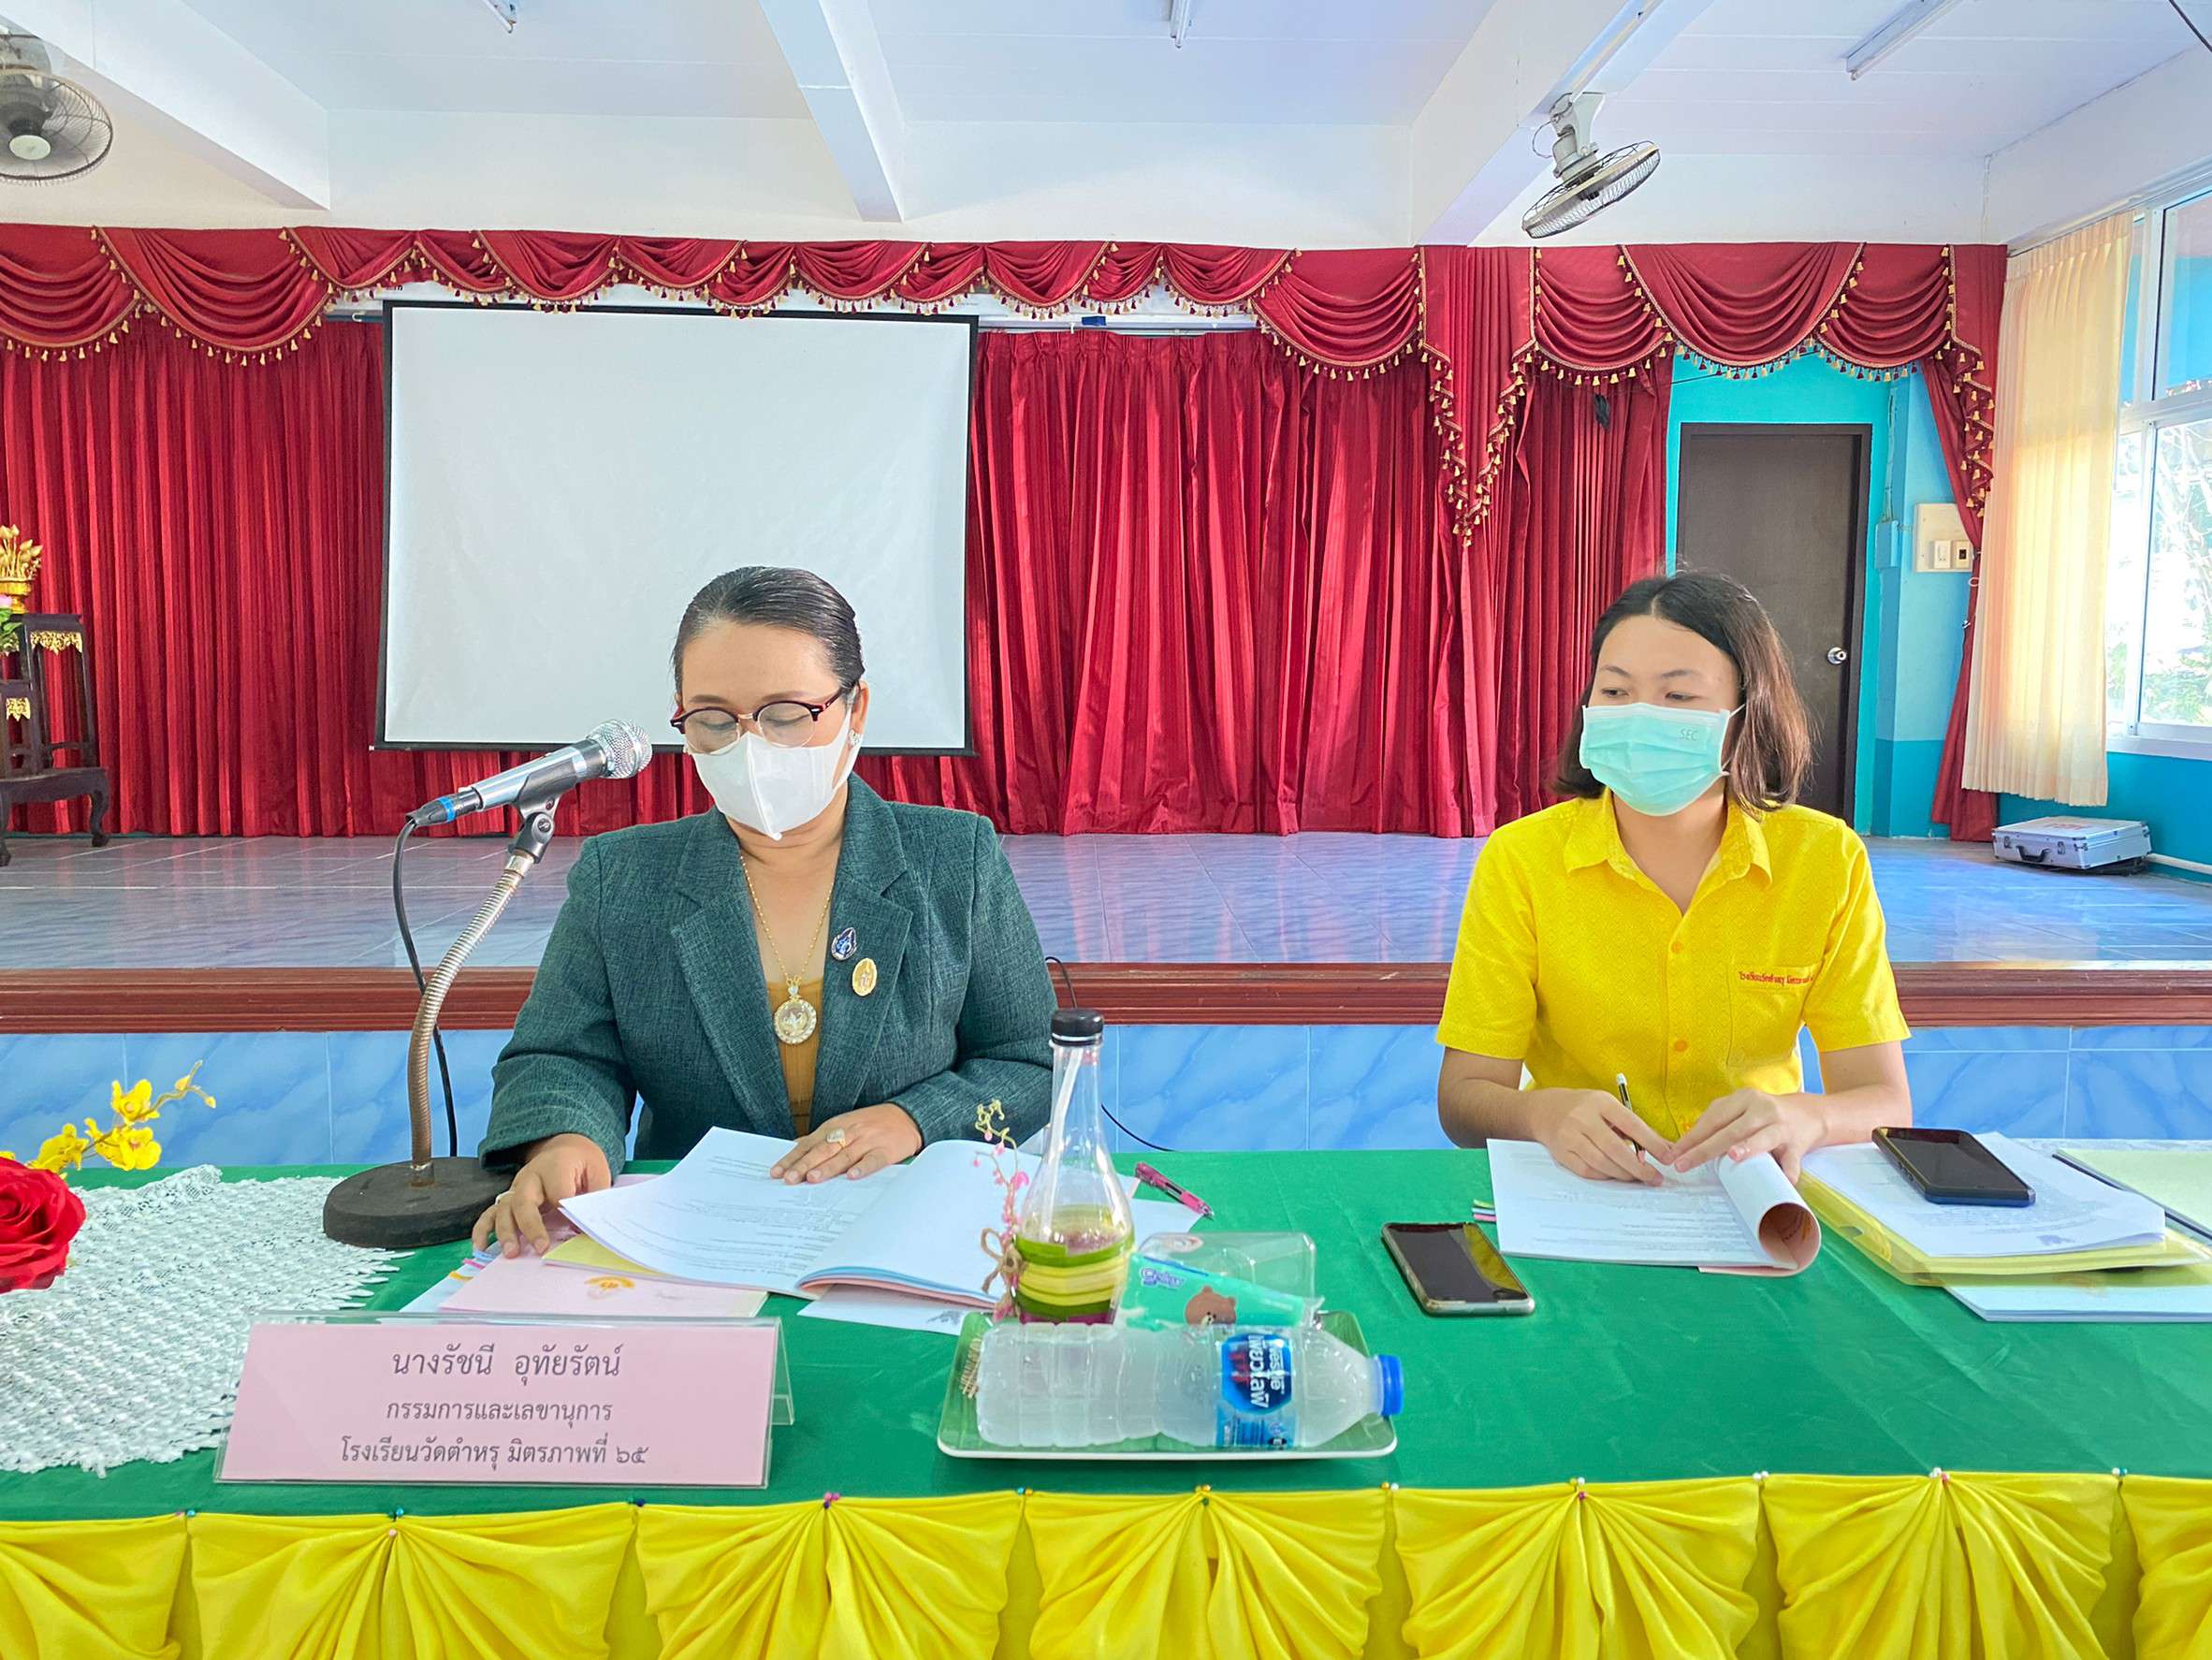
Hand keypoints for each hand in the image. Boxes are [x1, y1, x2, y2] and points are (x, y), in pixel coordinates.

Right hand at [471, 1132, 609, 1256]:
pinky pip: (490, 1212)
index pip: (557, 1191)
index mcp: (555, 1166)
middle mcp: (531, 1176)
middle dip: (531, 1226)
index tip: (575, 1228)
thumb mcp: (598, 1172)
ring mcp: (516, 1187)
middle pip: (524, 1200)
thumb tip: (584, 1226)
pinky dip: (482, 1229)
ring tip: (512, 1253)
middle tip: (541, 1248)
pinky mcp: (508, 1198)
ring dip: (506, 1231)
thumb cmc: (582, 1162)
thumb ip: (594, 1196)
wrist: (564, 1148)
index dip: (565, 1210)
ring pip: (504, 1208)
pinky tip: (481, 1246)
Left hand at [770, 1104, 921, 1183]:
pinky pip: (873, 1159)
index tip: (777, 1172)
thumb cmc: (871, 1124)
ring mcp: (868, 1140)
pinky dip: (863, 1167)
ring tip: (813, 1178)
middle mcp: (849, 1132)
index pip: (809, 1144)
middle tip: (789, 1179)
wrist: (907, 1116)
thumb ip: (822, 1139)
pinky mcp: (886, 1149)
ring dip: (828, 1167)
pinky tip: (852, 1176)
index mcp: (836, 1126)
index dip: (793, 1158)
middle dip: (804, 1164)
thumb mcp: (844, 1126)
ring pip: (845, 1155)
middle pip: (823, 1150)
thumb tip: (795, 1149)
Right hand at [1536, 1090, 1672, 1184]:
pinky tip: (1616, 1175)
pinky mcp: (1561, 1153)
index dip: (1652, 1143)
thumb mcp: (1607, 1106)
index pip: (1631, 1124)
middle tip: (1655, 1178)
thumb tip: (1663, 1148)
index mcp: (1600, 1102)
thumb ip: (1632, 1126)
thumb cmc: (1584, 1108)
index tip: (1668, 1157)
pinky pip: (1588, 1171)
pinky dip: (1606, 1176)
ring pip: (1602, 1163)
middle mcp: (1583, 1118)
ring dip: (1625, 1174)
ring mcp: (1570, 1136)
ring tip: (1639, 1178)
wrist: (1544, 1110)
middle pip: (1616, 1148)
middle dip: (1639, 1167)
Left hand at [1672, 1090, 1825, 1180]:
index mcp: (1743, 1099)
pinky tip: (1784, 1180)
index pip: (1712, 1119)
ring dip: (1748, 1147)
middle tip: (1684, 1164)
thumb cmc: (1765, 1116)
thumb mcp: (1741, 1110)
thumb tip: (1685, 1145)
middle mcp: (1762, 1109)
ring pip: (1763, 1137)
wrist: (1809, 1114)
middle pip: (1730, 1129)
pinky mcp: (1798, 1143)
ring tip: (1733, 1156)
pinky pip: (1792, 1159)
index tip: (1673, 1155)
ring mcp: (1781, 1126)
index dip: (1692, 1138)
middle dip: (1705, 1149)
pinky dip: (1788, 1170)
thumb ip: (1718, 1122)